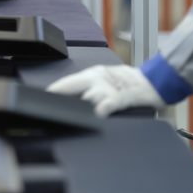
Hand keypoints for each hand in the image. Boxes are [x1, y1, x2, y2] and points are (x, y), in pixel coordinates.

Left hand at [46, 65, 165, 117]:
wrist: (155, 81)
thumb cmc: (128, 83)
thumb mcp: (105, 81)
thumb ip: (87, 90)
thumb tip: (67, 102)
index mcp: (92, 75)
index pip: (66, 83)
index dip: (51, 92)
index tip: (36, 101)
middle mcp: (97, 79)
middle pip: (71, 87)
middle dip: (57, 98)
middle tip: (46, 109)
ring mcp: (110, 87)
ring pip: (88, 96)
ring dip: (79, 106)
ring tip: (68, 117)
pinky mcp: (124, 96)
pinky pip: (111, 102)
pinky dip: (103, 107)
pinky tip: (97, 114)